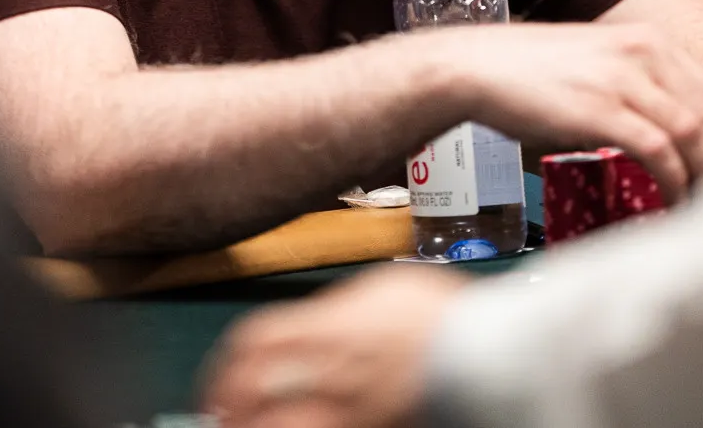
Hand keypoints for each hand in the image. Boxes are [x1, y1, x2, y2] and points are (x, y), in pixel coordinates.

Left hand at [200, 264, 465, 427]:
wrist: (481, 354)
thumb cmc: (440, 315)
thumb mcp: (385, 287)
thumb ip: (347, 305)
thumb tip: (330, 317)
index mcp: (327, 326)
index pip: (257, 342)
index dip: (230, 362)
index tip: (221, 377)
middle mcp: (329, 370)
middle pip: (257, 391)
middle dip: (232, 405)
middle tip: (222, 415)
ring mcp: (349, 408)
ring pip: (282, 427)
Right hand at [432, 20, 702, 203]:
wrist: (475, 67)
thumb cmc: (528, 71)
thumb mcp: (593, 63)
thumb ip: (633, 86)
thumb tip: (666, 134)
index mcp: (644, 39)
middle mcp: (642, 52)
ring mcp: (624, 80)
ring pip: (693, 134)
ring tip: (699, 206)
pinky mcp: (604, 110)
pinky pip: (661, 151)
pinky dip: (675, 181)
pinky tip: (672, 200)